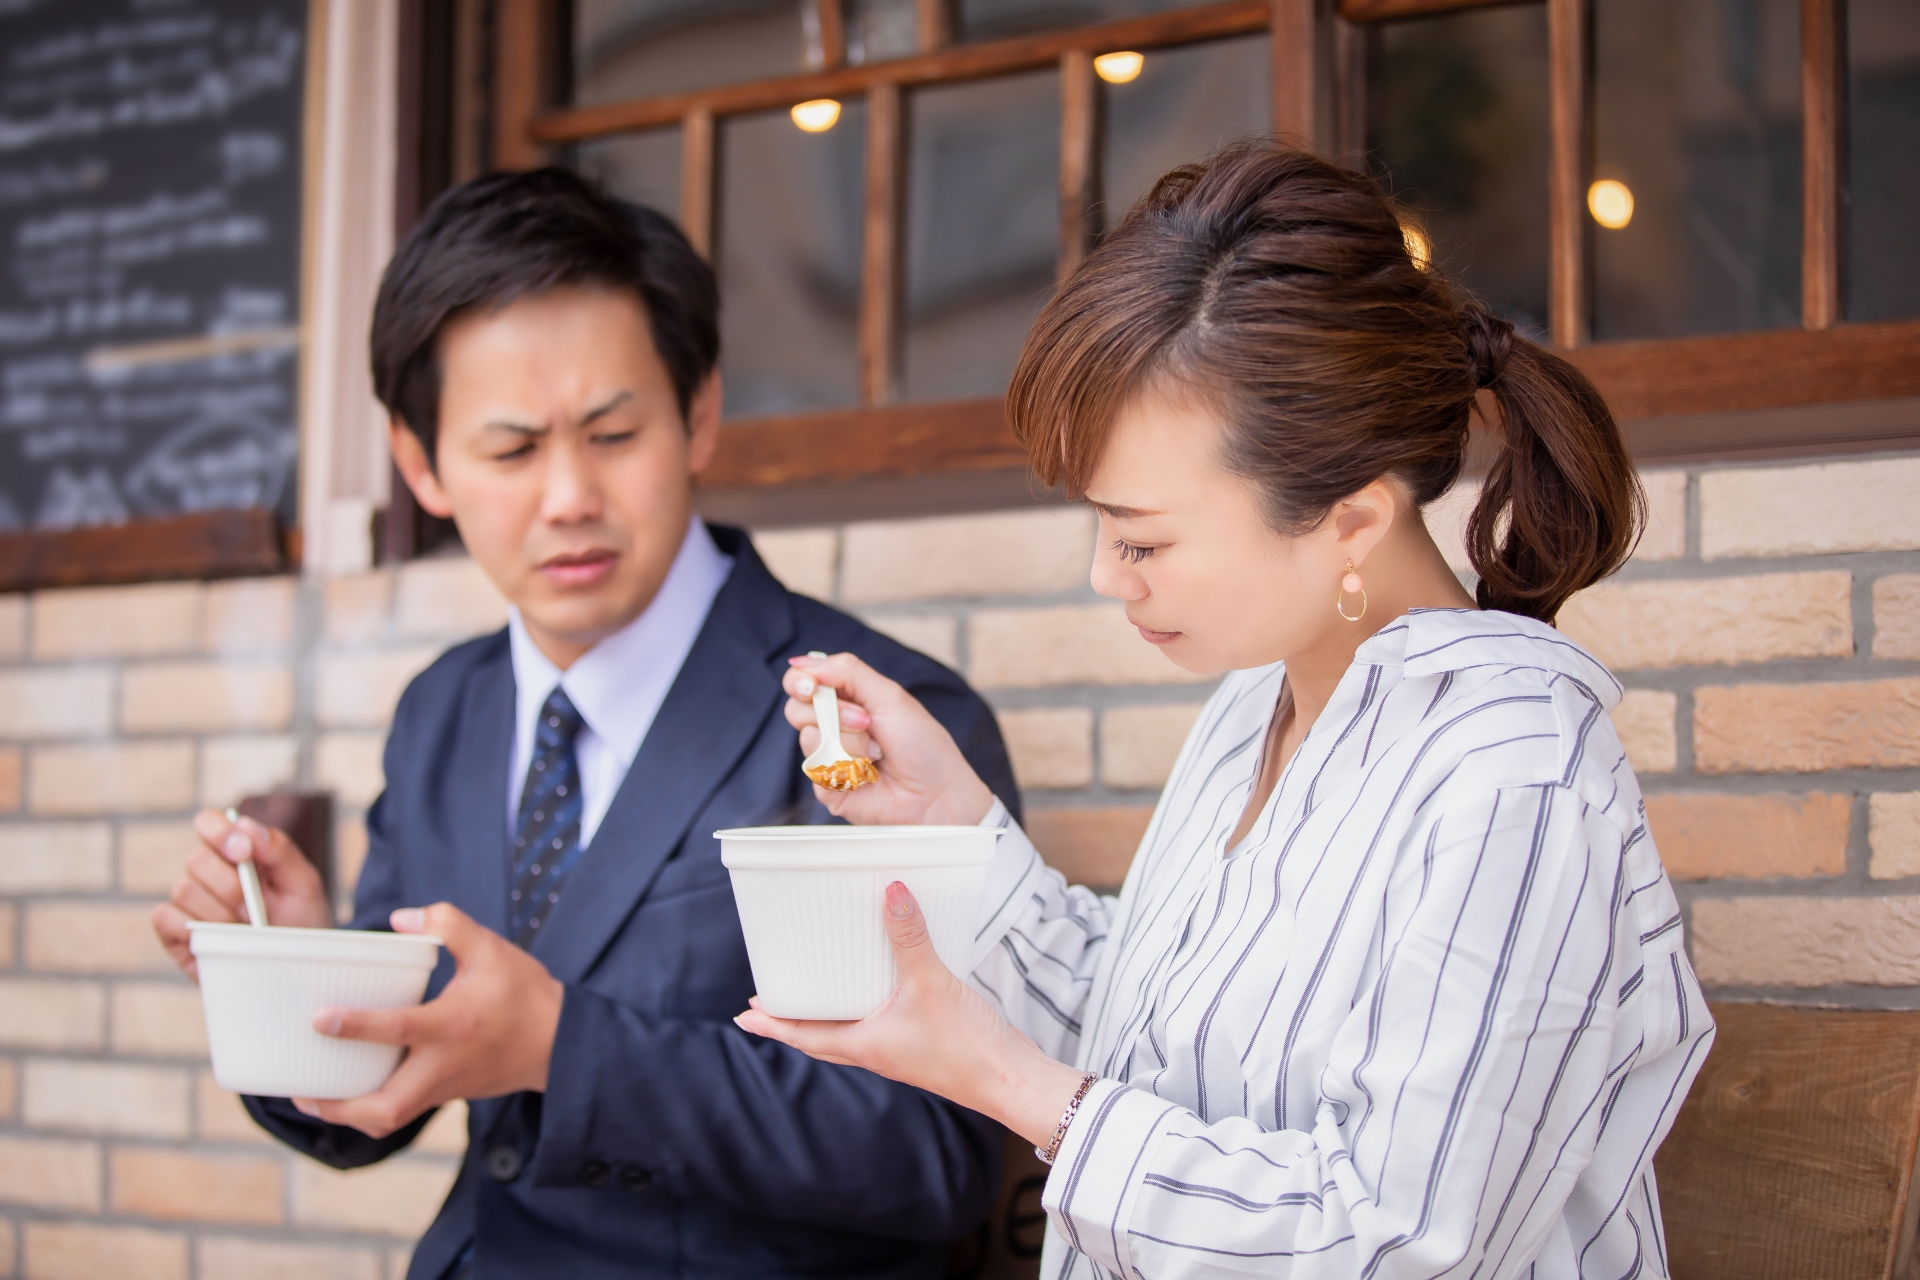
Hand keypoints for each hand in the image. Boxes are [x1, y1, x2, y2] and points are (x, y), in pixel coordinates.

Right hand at [152, 808, 332, 979]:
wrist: (294, 970)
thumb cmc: (301, 922)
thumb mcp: (303, 883)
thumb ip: (279, 850)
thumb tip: (246, 825)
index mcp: (236, 852)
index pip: (209, 822)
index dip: (220, 832)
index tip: (243, 852)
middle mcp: (207, 873)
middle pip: (196, 859)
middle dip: (230, 885)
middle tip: (254, 908)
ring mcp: (189, 903)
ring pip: (183, 889)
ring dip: (219, 912)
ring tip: (243, 930)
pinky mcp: (174, 933)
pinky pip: (165, 918)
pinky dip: (192, 928)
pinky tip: (217, 939)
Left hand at [292, 903, 563, 1139]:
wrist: (561, 1041)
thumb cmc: (524, 993)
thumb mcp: (492, 948)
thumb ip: (447, 924)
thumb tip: (399, 918)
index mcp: (453, 1024)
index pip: (399, 1029)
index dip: (356, 1025)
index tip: (320, 1019)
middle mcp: (445, 1063)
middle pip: (386, 1106)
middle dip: (339, 1106)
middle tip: (301, 1091)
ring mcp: (445, 1086)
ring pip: (390, 1118)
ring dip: (349, 1115)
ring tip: (313, 1098)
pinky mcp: (448, 1094)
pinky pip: (402, 1111)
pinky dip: (371, 1108)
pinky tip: (352, 1090)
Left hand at [735, 882, 1085, 1147]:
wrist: (1010, 1078)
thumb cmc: (965, 1044)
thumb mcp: (930, 984)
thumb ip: (910, 938)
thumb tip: (891, 892)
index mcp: (864, 1044)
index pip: (804, 1035)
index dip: (772, 1025)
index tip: (743, 1015)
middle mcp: (876, 1050)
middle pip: (821, 1036)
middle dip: (794, 1019)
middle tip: (771, 999)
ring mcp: (900, 1048)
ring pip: (851, 1031)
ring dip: (830, 1013)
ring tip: (818, 987)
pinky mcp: (924, 1040)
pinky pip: (882, 1022)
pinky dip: (869, 1004)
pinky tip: (881, 983)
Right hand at [783, 652, 995, 825]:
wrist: (934, 792)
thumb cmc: (921, 744)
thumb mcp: (888, 696)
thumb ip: (847, 672)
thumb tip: (805, 661)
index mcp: (847, 699)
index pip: (803, 682)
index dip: (800, 681)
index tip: (810, 686)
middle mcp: (833, 726)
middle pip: (796, 709)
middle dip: (835, 713)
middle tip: (867, 722)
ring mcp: (828, 756)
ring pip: (808, 737)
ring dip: (849, 742)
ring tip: (876, 753)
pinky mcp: (827, 785)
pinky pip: (816, 768)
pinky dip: (846, 766)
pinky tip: (868, 774)